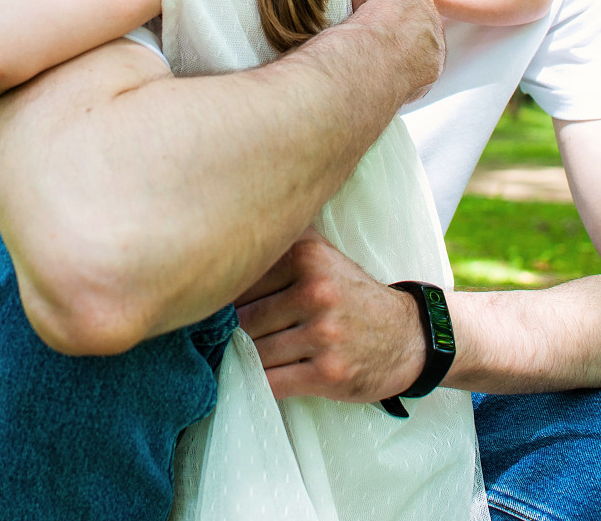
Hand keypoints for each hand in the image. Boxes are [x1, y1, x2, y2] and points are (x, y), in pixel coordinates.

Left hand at [235, 229, 425, 402]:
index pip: (243, 280)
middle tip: (218, 339)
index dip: (224, 299)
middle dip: (228, 332)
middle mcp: (316, 291)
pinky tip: (255, 375)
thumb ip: (282, 239)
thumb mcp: (322, 253)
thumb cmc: (353, 295)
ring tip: (235, 356)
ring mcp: (323, 334)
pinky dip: (257, 382)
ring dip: (241, 358)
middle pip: (244, 318)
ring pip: (255, 351)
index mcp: (307, 256)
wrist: (407, 336)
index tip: (215, 309)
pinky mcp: (328, 373)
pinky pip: (273, 382)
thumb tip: (226, 240)